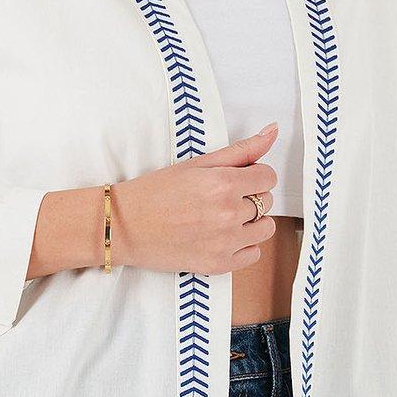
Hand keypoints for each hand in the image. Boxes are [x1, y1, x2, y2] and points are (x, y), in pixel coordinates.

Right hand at [110, 123, 279, 273]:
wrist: (124, 226)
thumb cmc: (155, 192)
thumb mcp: (197, 163)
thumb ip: (240, 150)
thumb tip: (273, 131)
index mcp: (224, 184)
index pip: (268, 177)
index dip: (254, 175)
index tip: (238, 179)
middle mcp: (228, 214)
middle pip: (267, 201)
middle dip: (250, 196)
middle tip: (221, 197)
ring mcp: (225, 243)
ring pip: (266, 229)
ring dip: (252, 221)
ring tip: (224, 217)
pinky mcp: (219, 265)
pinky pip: (253, 254)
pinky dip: (243, 245)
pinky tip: (222, 236)